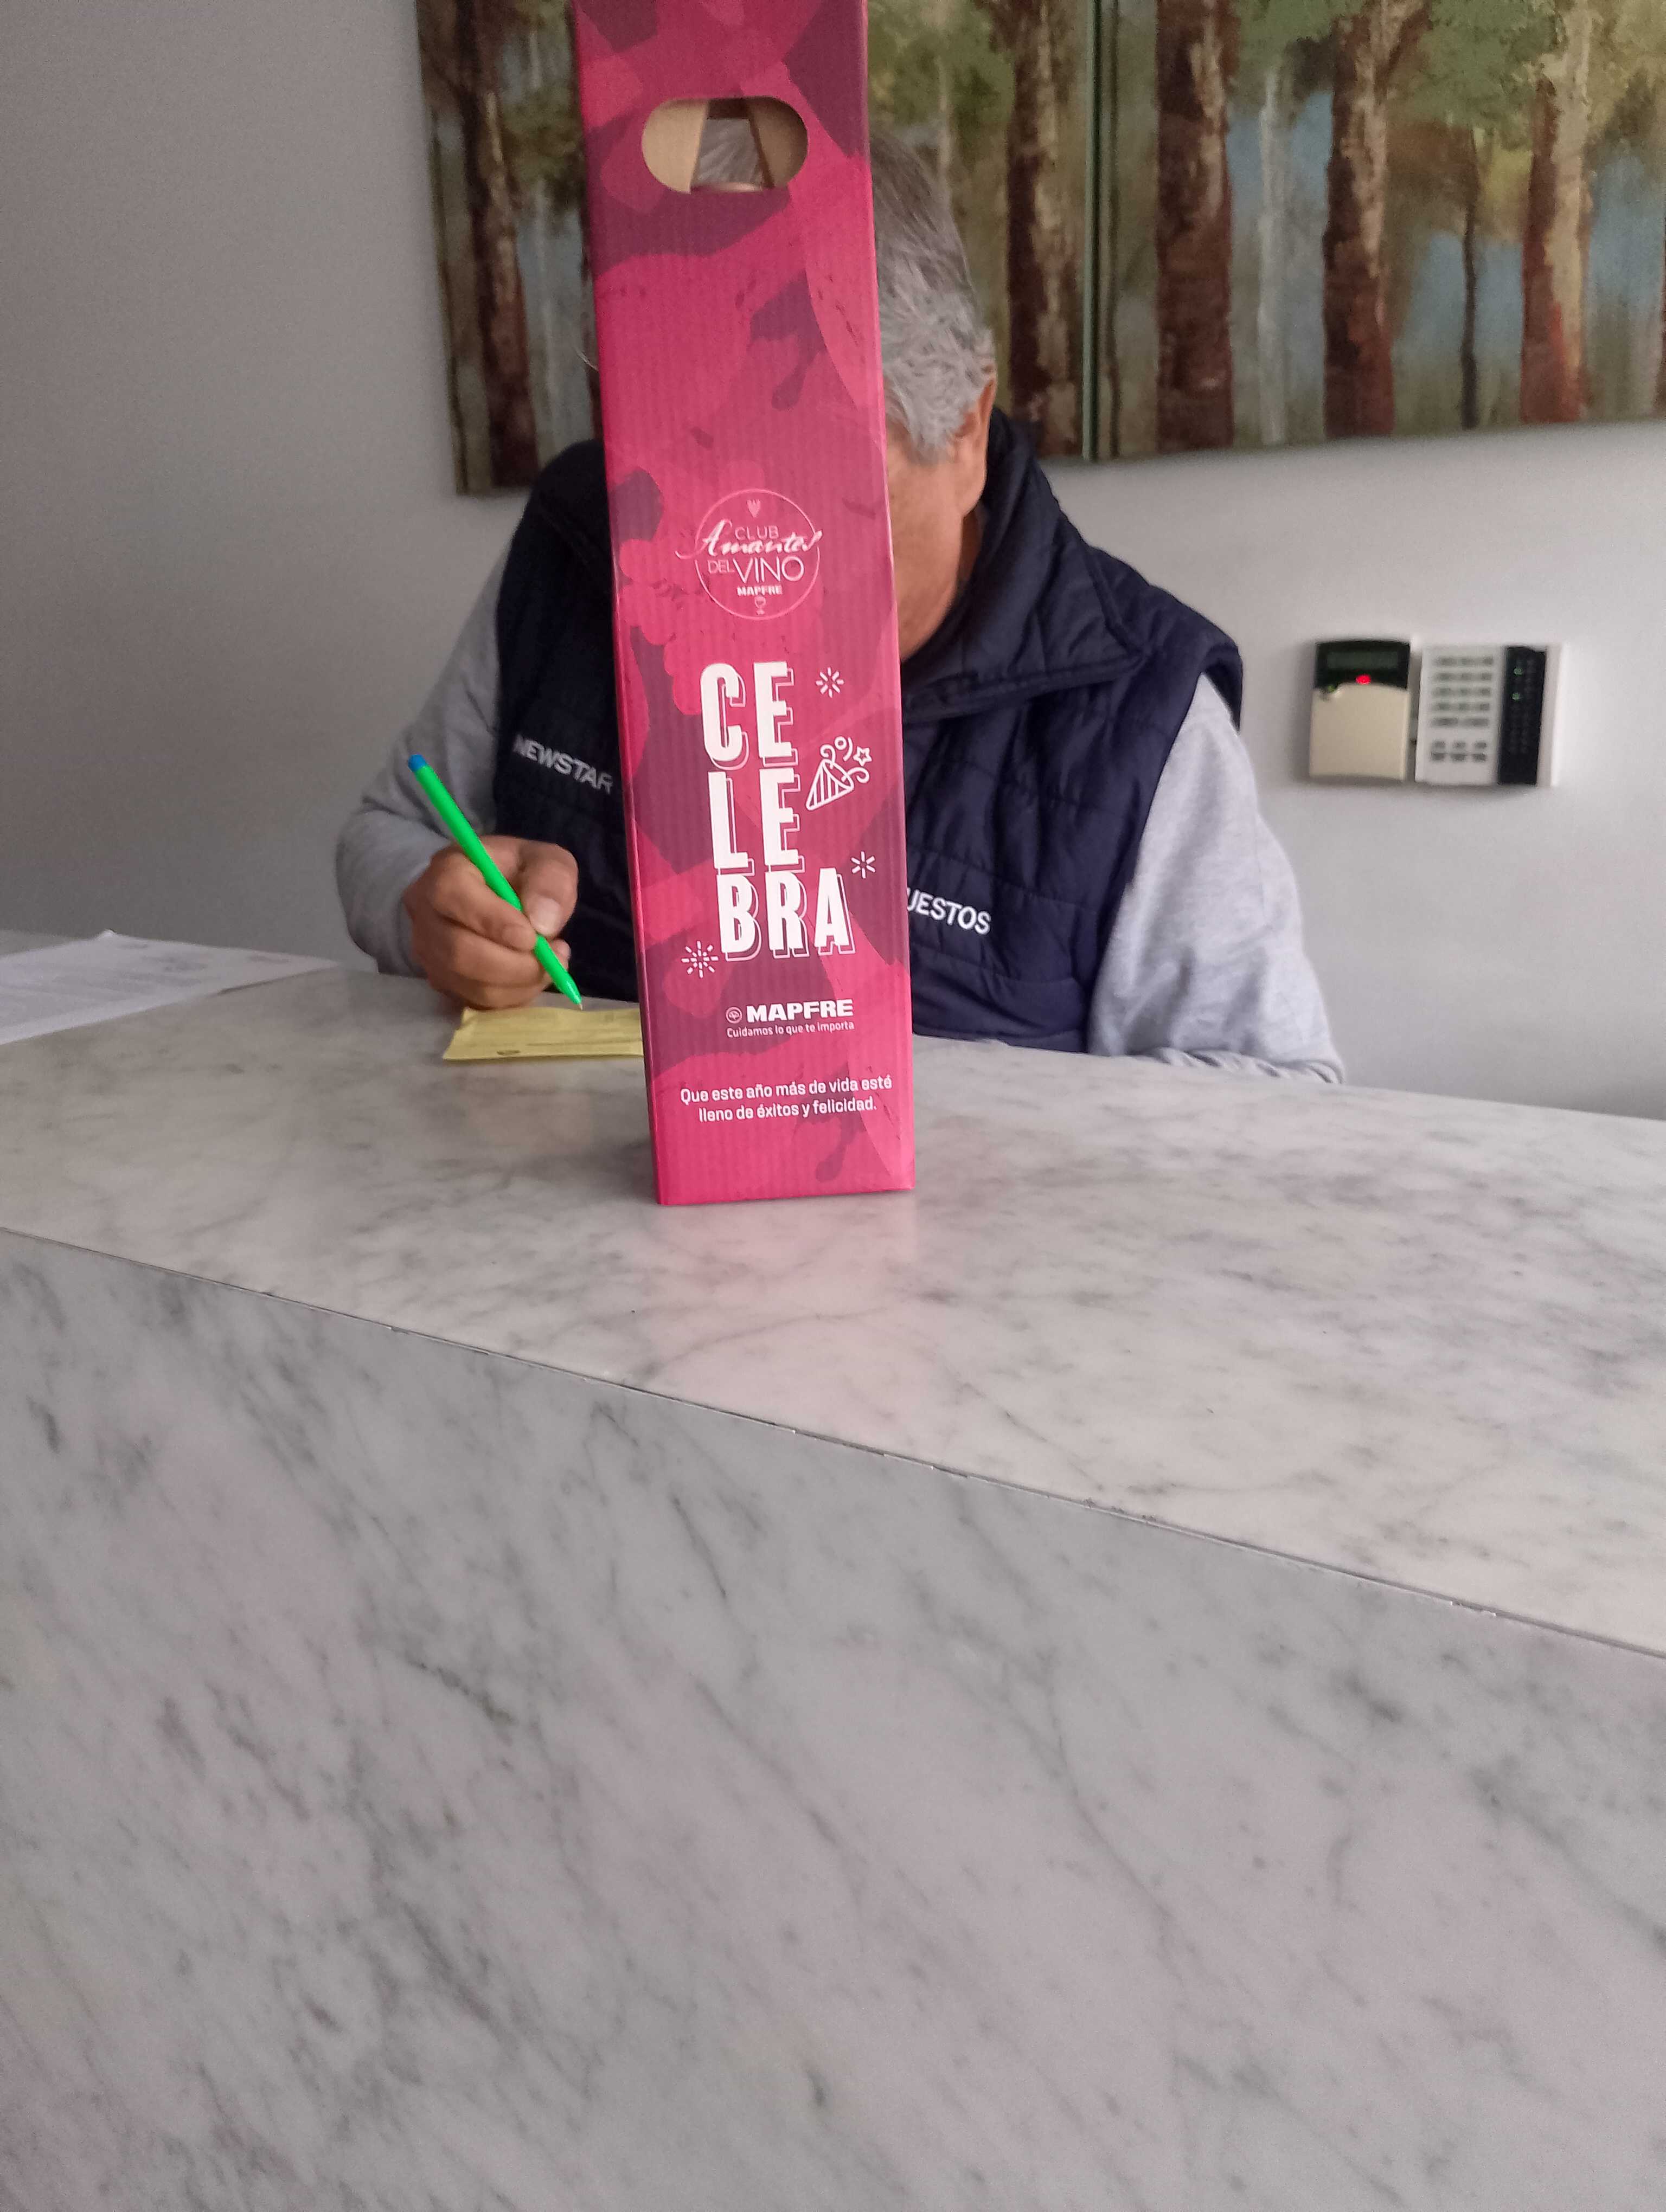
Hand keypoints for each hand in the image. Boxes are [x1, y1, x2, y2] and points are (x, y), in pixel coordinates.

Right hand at [402, 837, 578, 1008]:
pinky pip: (475, 1001)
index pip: (452, 896)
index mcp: (445, 871)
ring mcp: (428, 951)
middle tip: (553, 959)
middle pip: (458, 951)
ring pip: (468, 983)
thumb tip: (542, 922)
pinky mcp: (441, 980)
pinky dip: (511, 996)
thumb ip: (550, 879)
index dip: (493, 921)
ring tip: (549, 965)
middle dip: (514, 964)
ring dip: (518, 983)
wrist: (494, 893)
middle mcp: (424, 913)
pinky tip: (531, 977)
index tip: (532, 937)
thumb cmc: (517, 873)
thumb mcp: (545, 860)